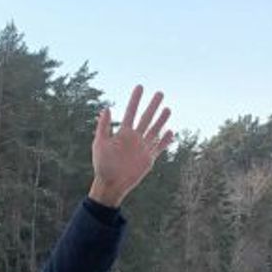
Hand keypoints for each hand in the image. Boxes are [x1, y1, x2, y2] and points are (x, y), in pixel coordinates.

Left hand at [88, 84, 173, 207]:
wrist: (111, 184)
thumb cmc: (102, 165)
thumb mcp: (100, 144)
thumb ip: (104, 127)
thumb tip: (106, 108)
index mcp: (123, 133)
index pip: (131, 112)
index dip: (135, 100)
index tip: (140, 87)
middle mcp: (134, 138)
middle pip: (146, 118)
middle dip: (153, 106)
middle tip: (160, 93)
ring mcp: (142, 148)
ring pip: (154, 130)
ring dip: (161, 120)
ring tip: (167, 109)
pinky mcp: (148, 159)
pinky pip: (159, 148)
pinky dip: (165, 141)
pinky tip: (171, 132)